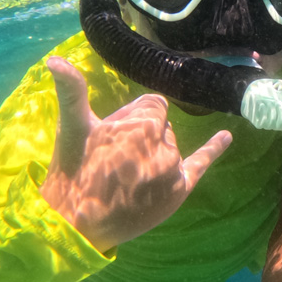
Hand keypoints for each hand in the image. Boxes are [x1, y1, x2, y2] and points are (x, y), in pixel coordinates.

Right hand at [39, 57, 231, 252]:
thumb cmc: (72, 170)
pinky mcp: (178, 190)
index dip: (132, 118)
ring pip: (171, 146)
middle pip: (162, 126)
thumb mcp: (72, 127)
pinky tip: (227, 136)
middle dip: (144, 135)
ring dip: (155, 151)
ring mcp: (174, 169)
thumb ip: (71, 90)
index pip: (153, 106)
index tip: (114, 135)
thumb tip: (54, 59)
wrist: (76, 222)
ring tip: (127, 173)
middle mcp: (165, 144)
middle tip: (115, 158)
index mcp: (142, 124)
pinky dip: (214, 148)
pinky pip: (201, 163)